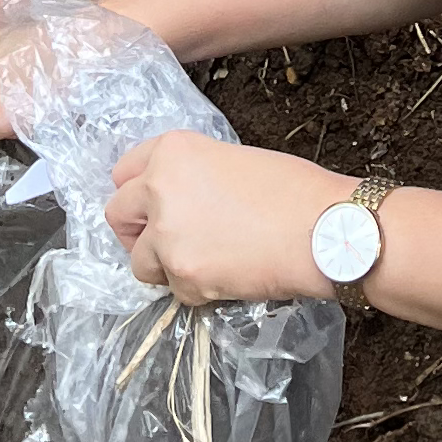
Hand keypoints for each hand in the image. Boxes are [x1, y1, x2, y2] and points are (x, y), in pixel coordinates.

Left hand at [103, 132, 351, 307]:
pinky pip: (174, 289)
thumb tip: (175, 201)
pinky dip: (195, 288)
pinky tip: (228, 274)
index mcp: (173, 151)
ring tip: (205, 260)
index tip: (147, 207)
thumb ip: (191, 175)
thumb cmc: (292, 189)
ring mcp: (167, 235)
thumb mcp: (231, 160)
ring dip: (163, 265)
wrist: (323, 230)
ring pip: (139, 262)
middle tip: (164, 242)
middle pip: (117, 215)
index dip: (137, 193)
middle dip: (136, 232)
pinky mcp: (182, 275)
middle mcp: (158, 188)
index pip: (124, 172)